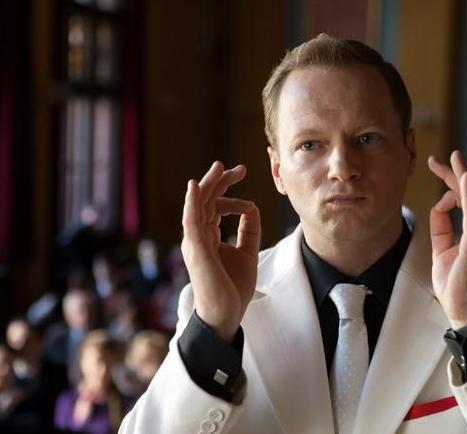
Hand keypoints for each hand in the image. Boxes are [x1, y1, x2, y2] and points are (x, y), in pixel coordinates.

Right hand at [181, 161, 260, 341]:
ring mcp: (195, 242)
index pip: (215, 207)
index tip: (249, 192)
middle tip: (239, 168)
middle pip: (206, 202)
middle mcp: (199, 237)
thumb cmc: (233, 289)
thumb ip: (249, 231)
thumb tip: (252, 207)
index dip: (230, 194)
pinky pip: (191, 221)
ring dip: (208, 185)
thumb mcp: (247, 253)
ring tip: (220, 167)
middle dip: (220, 182)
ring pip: (198, 206)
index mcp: (209, 237)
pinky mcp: (195, 250)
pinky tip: (196, 186)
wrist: (225, 315)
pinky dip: (192, 203)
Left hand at [427, 151, 466, 328]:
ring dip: (462, 176)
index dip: (450, 183)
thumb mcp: (442, 251)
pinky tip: (465, 177)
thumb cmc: (457, 286)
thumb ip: (442, 228)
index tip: (436, 166)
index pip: (463, 201)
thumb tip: (440, 206)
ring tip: (454, 158)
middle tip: (441, 157)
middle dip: (454, 173)